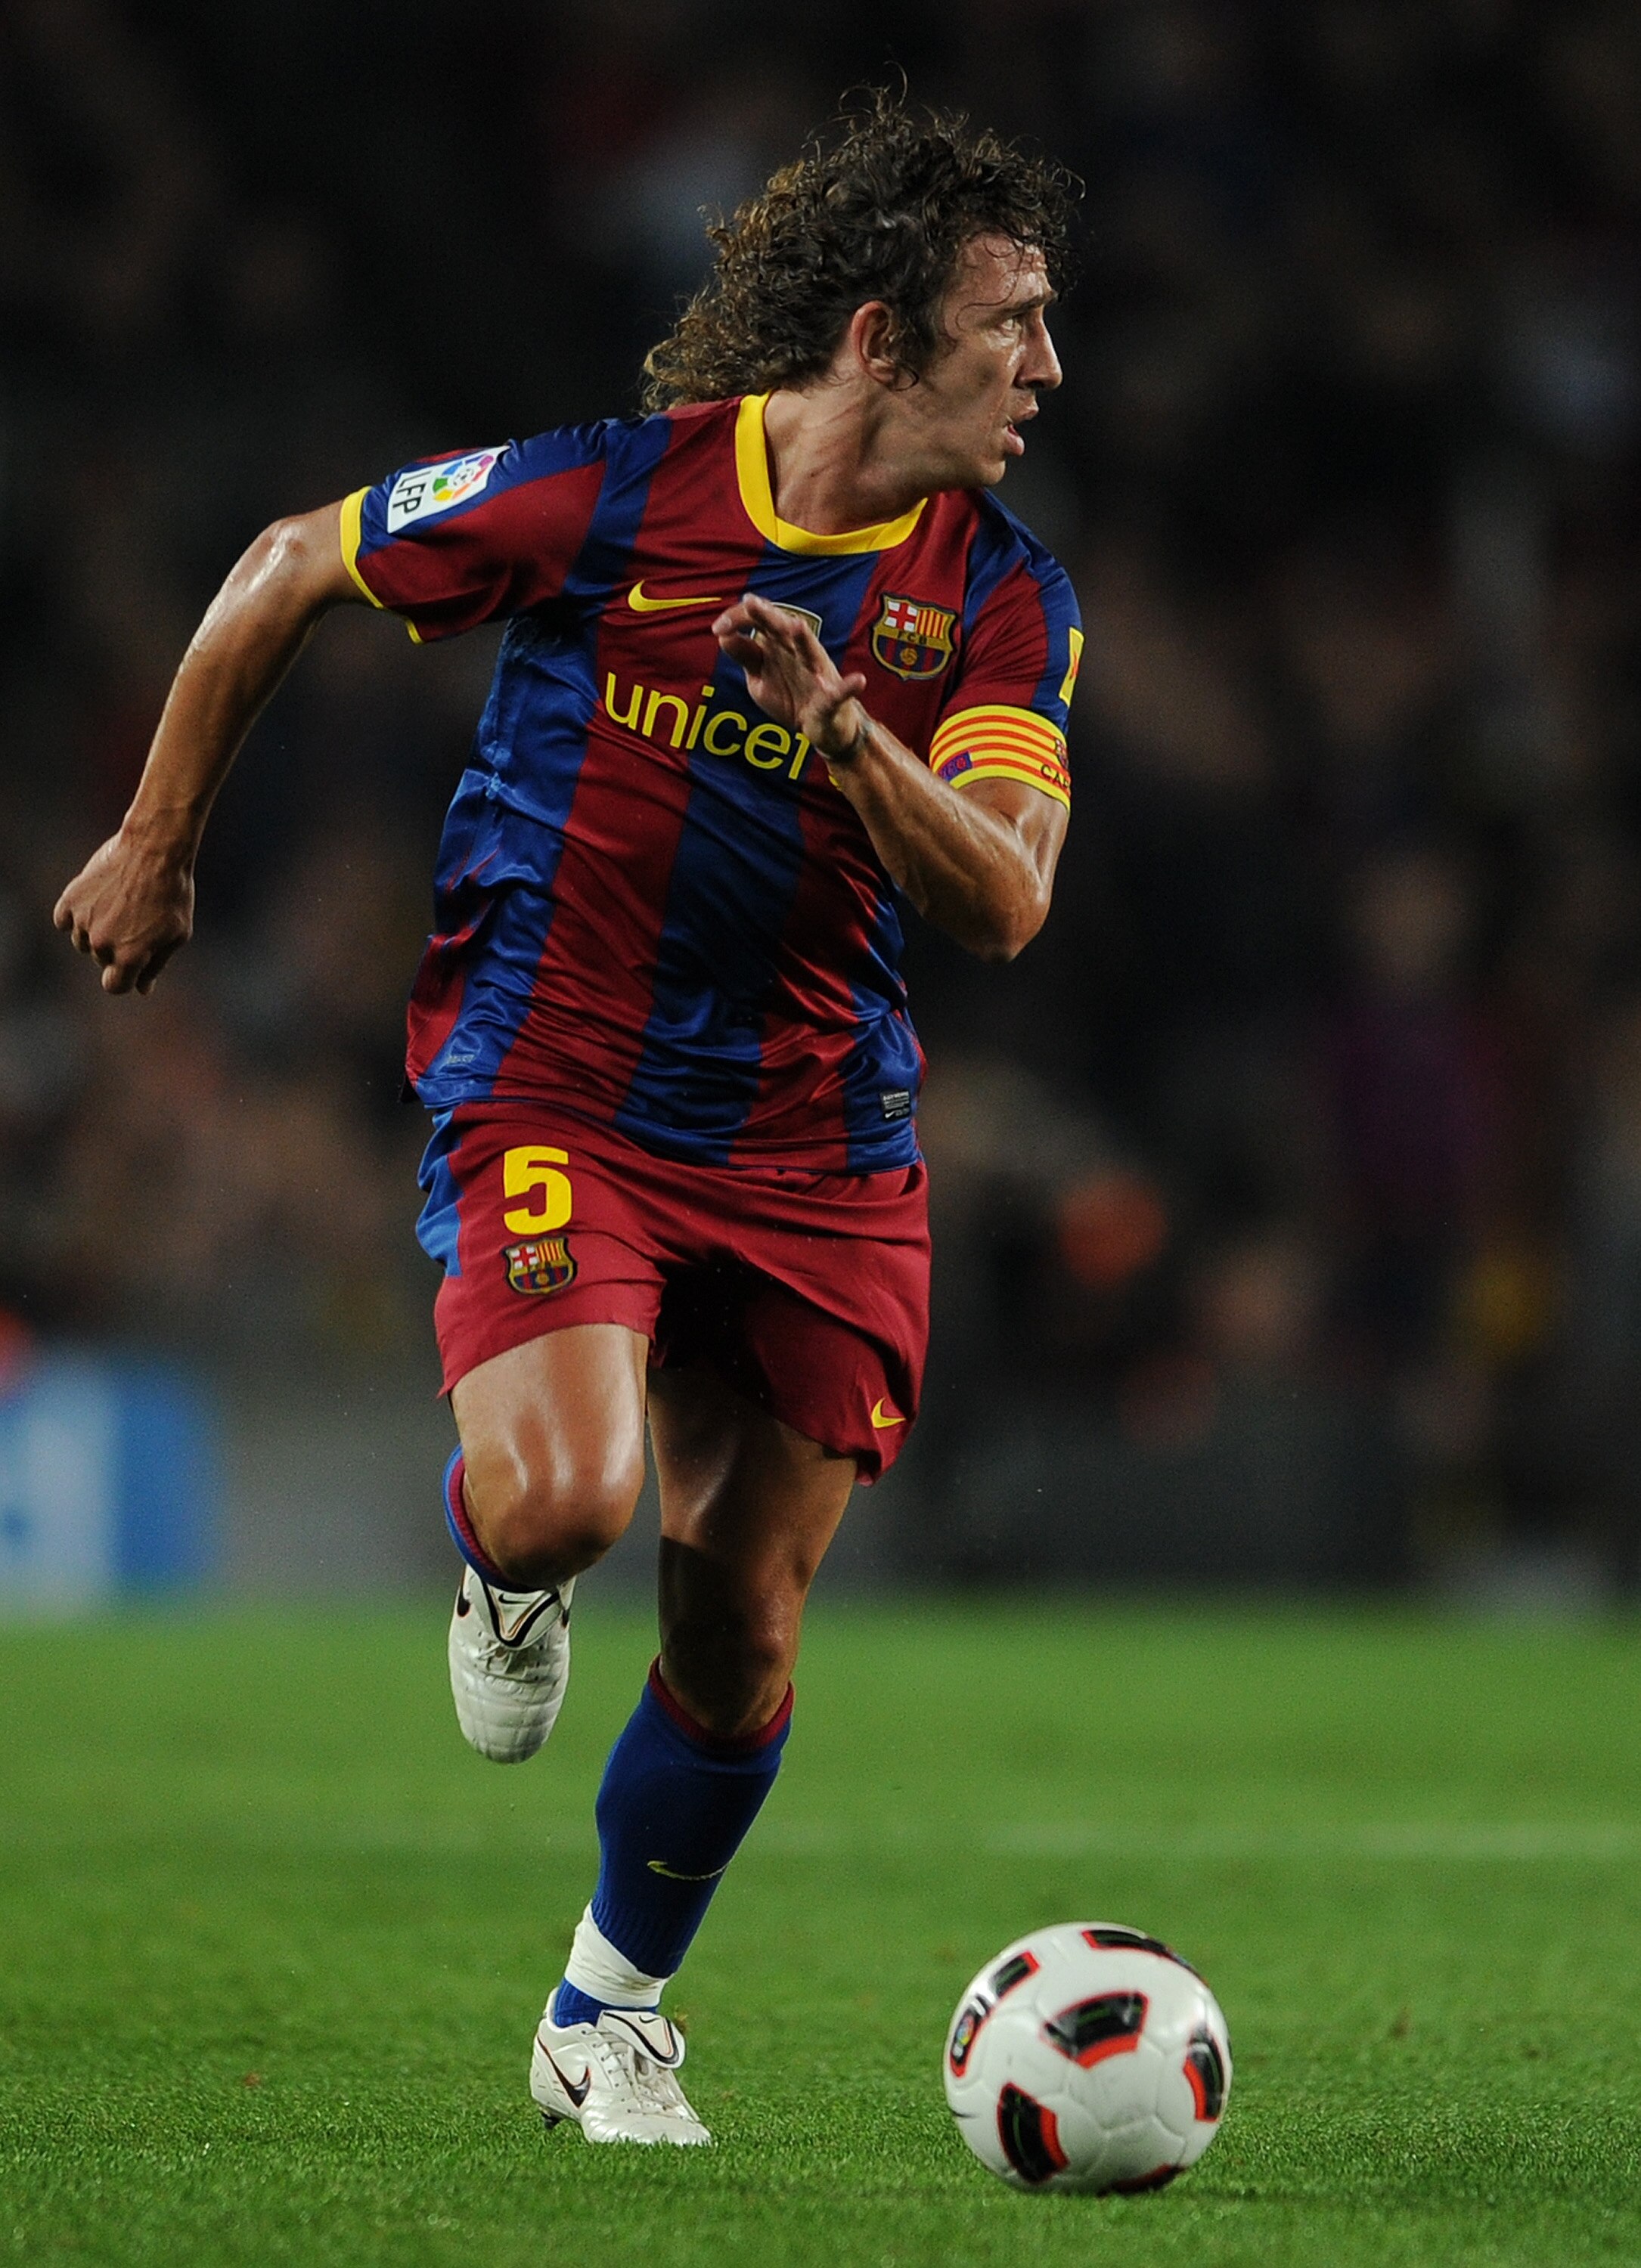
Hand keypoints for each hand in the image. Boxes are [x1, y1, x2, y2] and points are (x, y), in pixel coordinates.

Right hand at [53, 825, 195, 994]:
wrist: (155, 849)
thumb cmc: (174, 893)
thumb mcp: (177, 934)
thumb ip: (155, 964)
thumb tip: (141, 989)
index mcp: (129, 957)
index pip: (114, 986)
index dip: (125, 978)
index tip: (133, 964)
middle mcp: (102, 943)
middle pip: (101, 960)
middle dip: (116, 949)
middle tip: (136, 921)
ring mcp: (83, 921)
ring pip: (81, 941)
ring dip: (96, 932)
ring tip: (119, 907)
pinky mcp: (71, 899)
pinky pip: (63, 920)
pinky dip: (75, 916)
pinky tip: (96, 902)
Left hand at [713, 593, 870, 760]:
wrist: (821, 726)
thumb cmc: (790, 694)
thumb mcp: (758, 677)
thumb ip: (744, 655)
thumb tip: (723, 634)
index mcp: (778, 643)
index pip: (758, 620)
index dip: (737, 619)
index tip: (718, 629)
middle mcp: (798, 651)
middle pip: (782, 627)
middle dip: (767, 615)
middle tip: (750, 603)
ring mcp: (816, 673)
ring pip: (810, 653)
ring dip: (804, 640)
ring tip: (797, 626)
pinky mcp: (831, 698)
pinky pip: (840, 692)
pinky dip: (849, 687)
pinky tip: (858, 681)